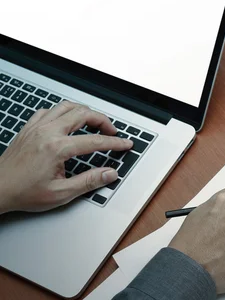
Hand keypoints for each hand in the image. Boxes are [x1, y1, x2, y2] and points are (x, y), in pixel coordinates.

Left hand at [0, 101, 132, 213]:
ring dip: (84, 112)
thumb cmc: (22, 192)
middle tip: (111, 132)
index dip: (114, 143)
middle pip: (83, 114)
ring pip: (67, 106)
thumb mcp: (60, 193)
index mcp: (56, 148)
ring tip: (94, 122)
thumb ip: (89, 182)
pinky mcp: (29, 128)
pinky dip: (63, 112)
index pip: (94, 141)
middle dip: (103, 121)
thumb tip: (109, 174)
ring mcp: (36, 127)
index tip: (125, 144)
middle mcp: (47, 133)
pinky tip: (67, 121)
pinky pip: (49, 110)